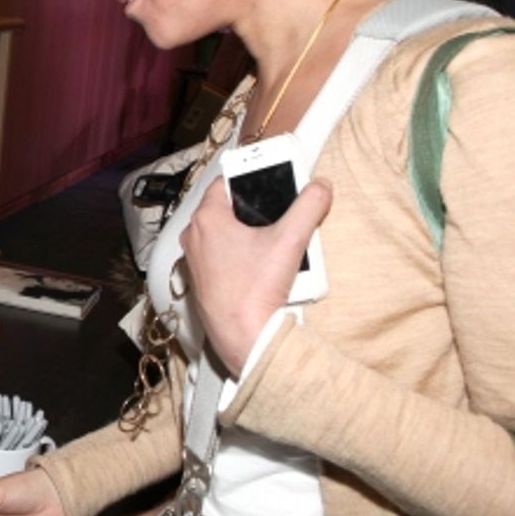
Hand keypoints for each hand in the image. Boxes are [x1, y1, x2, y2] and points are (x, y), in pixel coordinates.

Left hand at [179, 176, 331, 373]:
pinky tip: (259, 264)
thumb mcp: (290, 241)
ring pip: (221, 235)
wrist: (244, 337)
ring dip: (244, 233)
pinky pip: (219, 258)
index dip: (247, 178)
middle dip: (250, 208)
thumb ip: (309, 207)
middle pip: (224, 209)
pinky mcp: (201, 283)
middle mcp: (194, 238)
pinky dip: (237, 256)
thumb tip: (320, 187)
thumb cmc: (255, 291)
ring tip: (271, 238)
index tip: (265, 180)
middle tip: (274, 210)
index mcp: (207, 220)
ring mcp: (195, 262)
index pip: (224, 183)